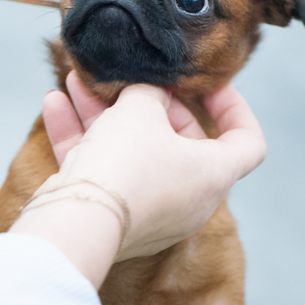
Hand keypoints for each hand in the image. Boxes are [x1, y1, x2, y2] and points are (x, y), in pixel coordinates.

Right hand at [11, 71, 265, 286]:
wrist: (77, 225)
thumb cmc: (126, 164)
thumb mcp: (142, 109)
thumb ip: (150, 93)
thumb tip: (147, 94)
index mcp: (214, 174)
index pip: (249, 142)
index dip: (234, 109)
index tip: (209, 86)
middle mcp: (189, 197)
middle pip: (182, 141)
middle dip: (154, 104)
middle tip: (134, 80)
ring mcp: (150, 210)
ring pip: (133, 151)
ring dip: (105, 113)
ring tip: (81, 80)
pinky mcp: (113, 217)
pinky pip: (103, 170)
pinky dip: (82, 137)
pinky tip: (55, 102)